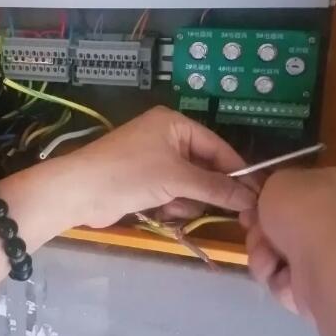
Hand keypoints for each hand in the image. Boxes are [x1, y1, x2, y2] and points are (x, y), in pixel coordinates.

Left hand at [30, 106, 258, 228]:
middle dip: (206, 189)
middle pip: (205, 166)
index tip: (256, 193)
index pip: (217, 146)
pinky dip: (172, 204)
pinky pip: (174, 193)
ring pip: (191, 184)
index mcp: (175, 124)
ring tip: (173, 206)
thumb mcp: (177, 178)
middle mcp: (167, 137)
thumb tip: (251, 197)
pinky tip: (161, 210)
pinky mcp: (146, 180)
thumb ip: (216, 187)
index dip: (236, 170)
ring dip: (187, 200)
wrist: (80, 192)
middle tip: (225, 210)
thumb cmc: (130, 173)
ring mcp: (155, 159)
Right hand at [240, 168, 335, 317]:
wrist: (334, 266)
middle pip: (286, 224)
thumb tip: (276, 200)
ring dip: (264, 254)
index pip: (299, 190)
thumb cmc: (308, 212)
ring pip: (282, 253)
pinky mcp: (327, 288)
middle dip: (262, 230)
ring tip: (267, 259)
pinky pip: (290, 280)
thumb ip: (274, 185)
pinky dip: (280, 279)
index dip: (270, 197)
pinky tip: (283, 277)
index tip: (250, 205)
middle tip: (252, 230)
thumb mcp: (279, 181)